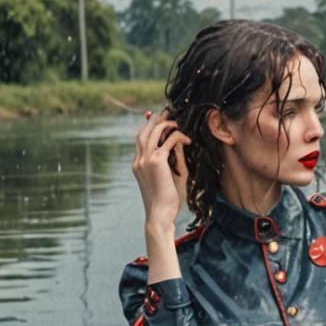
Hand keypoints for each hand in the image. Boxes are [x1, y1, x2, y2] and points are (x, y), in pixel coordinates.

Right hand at [132, 109, 190, 228]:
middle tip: (168, 111)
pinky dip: (177, 136)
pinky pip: (167, 141)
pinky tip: (187, 139)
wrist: (160, 214)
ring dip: (166, 124)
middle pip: (144, 131)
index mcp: (138, 164)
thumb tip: (179, 146)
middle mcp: (138, 160)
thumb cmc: (167, 201)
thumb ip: (173, 160)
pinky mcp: (156, 162)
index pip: (141, 139)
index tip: (157, 117)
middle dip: (156, 119)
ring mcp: (145, 160)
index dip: (149, 127)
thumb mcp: (170, 178)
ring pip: (153, 132)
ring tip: (178, 122)